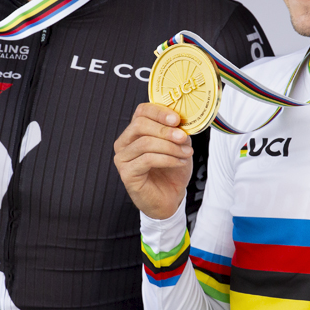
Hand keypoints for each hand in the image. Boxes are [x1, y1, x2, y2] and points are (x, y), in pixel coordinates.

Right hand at [113, 103, 193, 219]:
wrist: (170, 198)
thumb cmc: (171, 171)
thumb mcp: (178, 146)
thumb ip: (177, 132)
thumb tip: (181, 124)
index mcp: (135, 131)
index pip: (141, 111)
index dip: (159, 112)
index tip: (177, 119)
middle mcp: (124, 142)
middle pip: (140, 124)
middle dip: (165, 130)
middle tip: (182, 137)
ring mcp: (123, 158)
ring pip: (145, 143)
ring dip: (170, 147)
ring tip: (186, 153)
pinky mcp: (126, 173)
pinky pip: (147, 159)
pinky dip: (167, 159)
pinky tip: (179, 162)